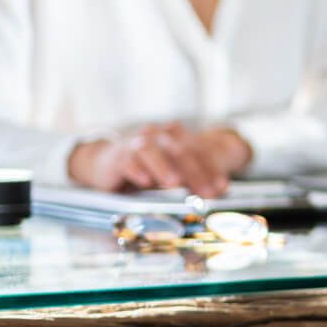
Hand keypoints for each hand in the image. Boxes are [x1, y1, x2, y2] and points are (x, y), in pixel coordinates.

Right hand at [67, 122, 253, 196]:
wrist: (106, 162)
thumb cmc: (145, 168)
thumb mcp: (171, 172)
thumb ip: (193, 178)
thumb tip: (218, 191)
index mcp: (175, 136)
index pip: (197, 150)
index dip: (211, 169)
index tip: (221, 187)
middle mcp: (157, 135)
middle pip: (179, 151)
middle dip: (194, 173)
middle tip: (205, 192)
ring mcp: (136, 143)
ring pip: (152, 151)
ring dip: (164, 167)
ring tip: (174, 183)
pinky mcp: (118, 156)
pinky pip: (127, 160)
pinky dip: (136, 169)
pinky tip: (144, 181)